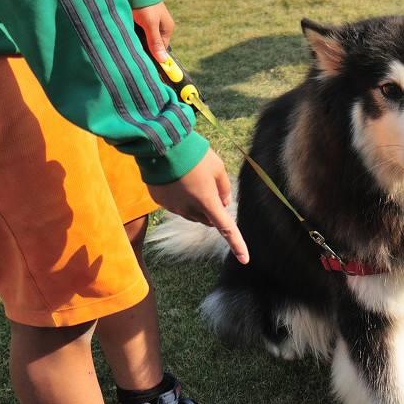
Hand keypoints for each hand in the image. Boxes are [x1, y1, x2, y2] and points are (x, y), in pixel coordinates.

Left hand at [132, 1, 174, 61]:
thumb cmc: (145, 5)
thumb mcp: (150, 25)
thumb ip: (155, 42)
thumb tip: (163, 60)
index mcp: (167, 28)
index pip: (161, 49)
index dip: (153, 55)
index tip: (144, 62)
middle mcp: (160, 27)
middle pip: (152, 44)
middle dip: (144, 48)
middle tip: (134, 53)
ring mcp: (150, 22)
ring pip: (144, 38)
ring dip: (137, 41)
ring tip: (128, 44)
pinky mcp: (141, 19)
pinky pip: (138, 32)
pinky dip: (133, 34)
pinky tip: (126, 36)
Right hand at [148, 149, 248, 263]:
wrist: (161, 144)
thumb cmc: (195, 154)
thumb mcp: (218, 167)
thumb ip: (224, 188)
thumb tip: (225, 203)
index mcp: (207, 202)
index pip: (226, 228)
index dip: (237, 244)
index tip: (244, 259)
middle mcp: (189, 209)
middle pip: (207, 220)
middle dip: (213, 211)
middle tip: (212, 190)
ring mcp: (172, 206)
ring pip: (191, 214)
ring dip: (196, 204)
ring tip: (192, 179)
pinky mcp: (159, 201)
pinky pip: (175, 205)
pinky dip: (180, 198)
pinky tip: (177, 179)